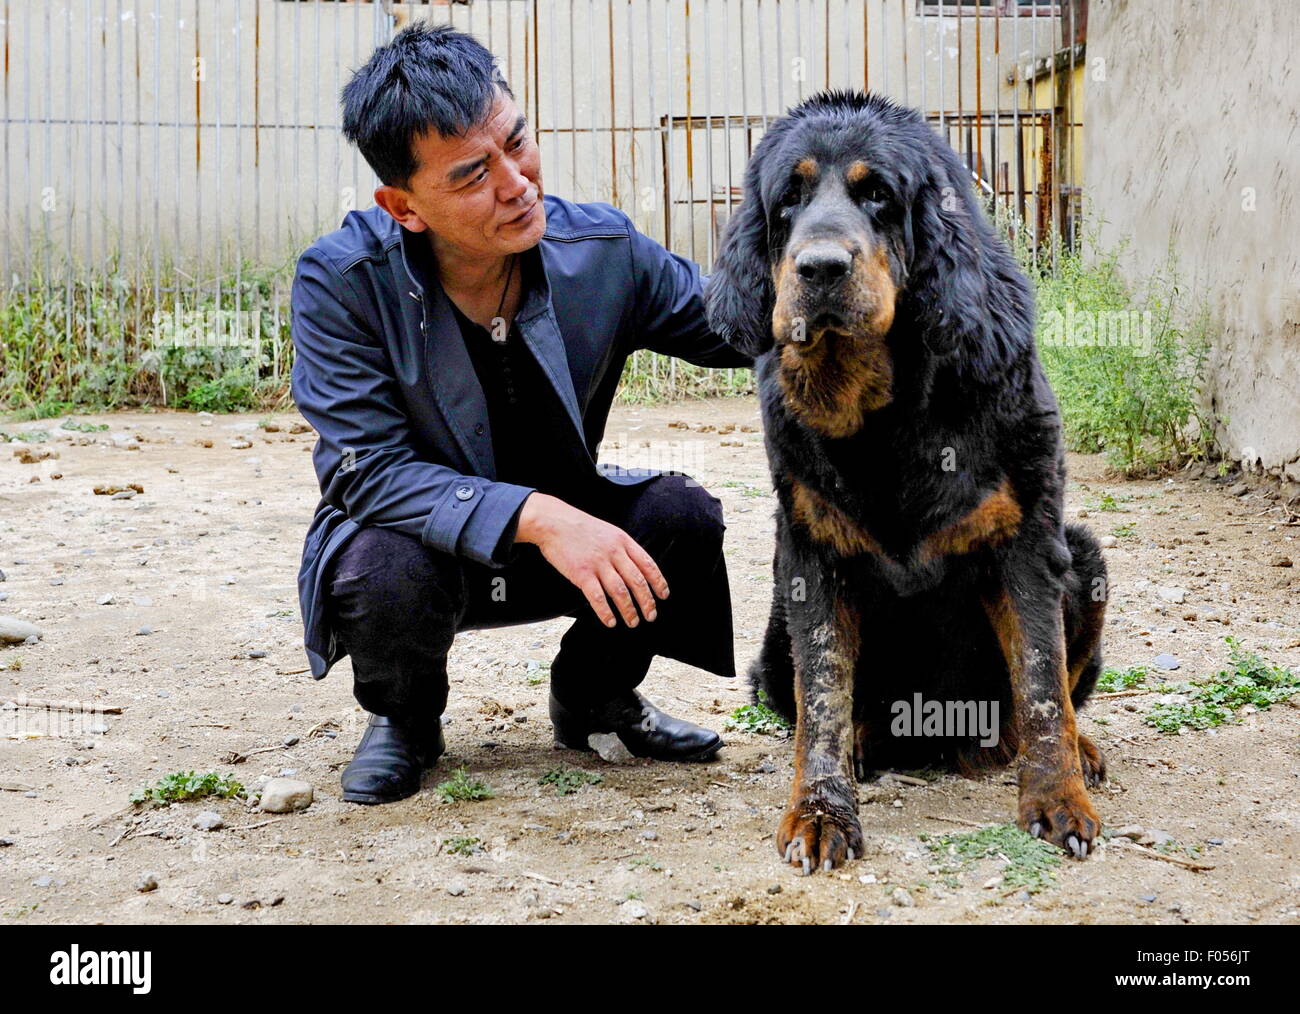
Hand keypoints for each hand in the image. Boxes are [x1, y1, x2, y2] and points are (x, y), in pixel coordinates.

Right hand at [515, 492, 668, 627]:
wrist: (554, 522)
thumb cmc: (581, 528)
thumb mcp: (609, 531)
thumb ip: (623, 549)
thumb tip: (637, 568)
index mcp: (623, 541)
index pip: (648, 564)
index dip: (658, 582)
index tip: (663, 596)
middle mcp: (614, 552)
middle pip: (637, 581)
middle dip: (647, 602)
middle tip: (651, 616)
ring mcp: (598, 563)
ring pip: (620, 592)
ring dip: (629, 610)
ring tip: (633, 622)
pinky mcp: (581, 573)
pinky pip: (597, 597)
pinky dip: (605, 612)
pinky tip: (610, 622)